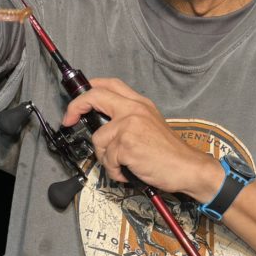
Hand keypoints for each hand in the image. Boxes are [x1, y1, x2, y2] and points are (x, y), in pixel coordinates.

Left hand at [61, 78, 222, 197]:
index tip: (77, 100)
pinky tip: (128, 171)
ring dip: (105, 157)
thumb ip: (128, 119)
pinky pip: (107, 158)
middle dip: (75, 107)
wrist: (187, 168)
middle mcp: (134, 110)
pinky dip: (115, 170)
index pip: (109, 84)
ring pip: (98, 138)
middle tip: (68, 120)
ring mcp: (129, 125)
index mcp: (140, 104)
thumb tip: (103, 124)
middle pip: (94, 97)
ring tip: (122, 164)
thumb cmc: (169, 153)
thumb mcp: (150, 125)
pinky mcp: (126, 144)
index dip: (88, 89)